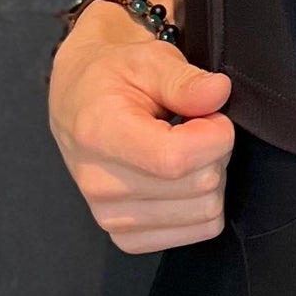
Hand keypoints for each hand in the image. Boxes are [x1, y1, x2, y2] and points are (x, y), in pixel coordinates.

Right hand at [49, 6, 235, 254]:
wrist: (77, 99)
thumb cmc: (111, 77)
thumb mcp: (148, 59)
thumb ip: (184, 79)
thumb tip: (218, 93)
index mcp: (99, 135)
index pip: (176, 159)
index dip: (214, 136)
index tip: (213, 115)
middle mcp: (100, 184)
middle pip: (199, 186)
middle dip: (215, 152)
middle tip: (196, 127)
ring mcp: (111, 217)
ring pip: (205, 212)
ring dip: (210, 178)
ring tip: (186, 150)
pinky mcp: (125, 236)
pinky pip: (195, 231)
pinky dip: (201, 204)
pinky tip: (181, 177)